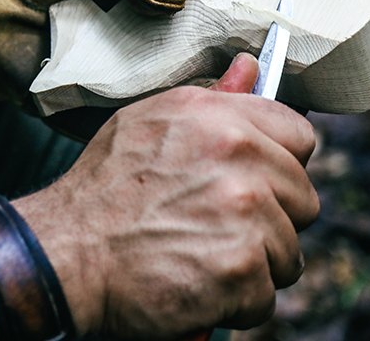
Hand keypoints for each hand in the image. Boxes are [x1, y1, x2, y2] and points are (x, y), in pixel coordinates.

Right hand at [11, 53, 319, 338]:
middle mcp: (236, 154)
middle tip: (213, 227)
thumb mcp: (146, 124)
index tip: (249, 182)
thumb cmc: (103, 192)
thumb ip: (211, 100)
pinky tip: (195, 283)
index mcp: (216, 116)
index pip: (299, 135)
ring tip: (198, 254)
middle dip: (268, 221)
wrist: (67, 253)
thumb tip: (249, 67)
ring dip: (251, 264)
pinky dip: (234, 302)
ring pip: (288, 251)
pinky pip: (267, 295)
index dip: (278, 164)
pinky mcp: (241, 266)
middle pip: (302, 198)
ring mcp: (243, 211)